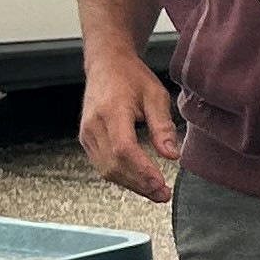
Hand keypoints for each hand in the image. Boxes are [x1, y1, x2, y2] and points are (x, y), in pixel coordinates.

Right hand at [81, 54, 180, 202]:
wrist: (106, 64)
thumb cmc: (131, 77)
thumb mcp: (155, 95)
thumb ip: (163, 126)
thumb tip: (173, 155)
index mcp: (111, 111)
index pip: (124, 149)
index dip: (142, 171)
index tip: (161, 184)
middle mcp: (94, 125)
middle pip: (114, 165)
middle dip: (140, 184)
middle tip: (164, 194)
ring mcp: (86, 134)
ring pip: (107, 170)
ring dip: (132, 185)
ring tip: (156, 193)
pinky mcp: (87, 140)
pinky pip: (102, 166)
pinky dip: (122, 178)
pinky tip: (140, 182)